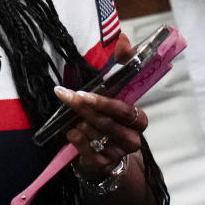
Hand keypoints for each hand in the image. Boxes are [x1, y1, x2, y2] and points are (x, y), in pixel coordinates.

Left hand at [55, 35, 147, 181]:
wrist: (99, 158)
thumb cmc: (104, 120)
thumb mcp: (109, 93)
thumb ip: (119, 65)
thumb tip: (123, 39)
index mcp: (136, 118)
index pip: (127, 110)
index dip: (107, 102)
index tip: (85, 92)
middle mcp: (132, 136)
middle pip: (111, 121)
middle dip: (89, 107)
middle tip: (68, 96)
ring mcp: (119, 153)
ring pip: (100, 135)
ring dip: (82, 122)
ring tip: (69, 113)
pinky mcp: (104, 166)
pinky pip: (90, 153)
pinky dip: (78, 141)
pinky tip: (69, 133)